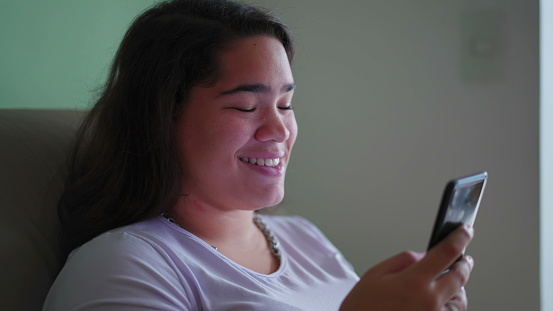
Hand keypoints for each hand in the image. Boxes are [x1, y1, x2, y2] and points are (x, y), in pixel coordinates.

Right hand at [340, 225, 473, 310]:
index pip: (446, 252)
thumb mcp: (374, 275)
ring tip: (448, 284)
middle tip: (464, 259)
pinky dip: (451, 306)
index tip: (466, 230)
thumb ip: (402, 260)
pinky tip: (440, 302)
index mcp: (414, 282)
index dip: (460, 238)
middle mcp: (430, 301)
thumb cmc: (362, 308)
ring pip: (460, 299)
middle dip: (464, 265)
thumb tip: (423, 256)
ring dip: (457, 289)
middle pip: (460, 276)